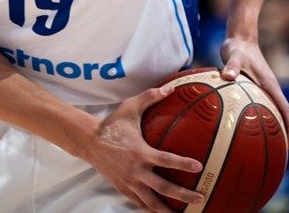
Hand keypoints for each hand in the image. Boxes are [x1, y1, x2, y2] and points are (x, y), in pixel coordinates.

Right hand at [84, 85, 204, 211]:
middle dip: (184, 195)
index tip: (199, 166)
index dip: (183, 163)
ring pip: (151, 201)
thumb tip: (170, 88)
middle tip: (200, 198)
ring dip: (167, 210)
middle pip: (164, 187)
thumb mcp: (130, 108)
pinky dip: (150, 209)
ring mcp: (129, 181)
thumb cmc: (111, 124)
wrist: (88, 141)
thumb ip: (150, 97)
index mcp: (140, 152)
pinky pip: (139, 202)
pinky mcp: (122, 187)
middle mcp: (136, 170)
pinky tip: (159, 212)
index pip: (166, 160)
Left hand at [220, 37, 288, 148]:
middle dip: (284, 134)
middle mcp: (269, 88)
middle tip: (279, 153)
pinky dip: (258, 117)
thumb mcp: (233, 55)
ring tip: (266, 146)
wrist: (239, 37)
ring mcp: (263, 88)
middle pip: (282, 115)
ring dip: (273, 127)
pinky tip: (245, 127)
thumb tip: (227, 76)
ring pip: (272, 111)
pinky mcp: (254, 86)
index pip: (286, 110)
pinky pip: (259, 105)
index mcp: (269, 85)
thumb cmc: (237, 47)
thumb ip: (231, 65)